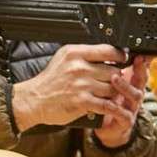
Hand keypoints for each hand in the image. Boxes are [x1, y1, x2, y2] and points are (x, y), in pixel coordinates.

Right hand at [11, 44, 135, 131]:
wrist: (34, 99)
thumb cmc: (49, 81)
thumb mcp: (63, 58)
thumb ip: (84, 55)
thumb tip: (108, 53)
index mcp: (75, 53)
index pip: (108, 50)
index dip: (119, 56)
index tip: (122, 60)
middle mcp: (79, 67)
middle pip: (113, 70)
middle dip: (115, 78)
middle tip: (110, 82)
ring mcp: (81, 84)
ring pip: (112, 88)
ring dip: (112, 93)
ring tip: (106, 94)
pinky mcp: (82, 101)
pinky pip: (106, 103)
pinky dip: (110, 106)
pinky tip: (107, 106)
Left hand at [93, 55, 150, 147]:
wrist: (110, 129)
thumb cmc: (111, 103)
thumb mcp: (114, 85)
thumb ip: (115, 70)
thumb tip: (115, 51)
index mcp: (132, 84)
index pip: (140, 69)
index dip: (142, 62)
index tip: (140, 53)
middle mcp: (134, 95)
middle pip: (142, 80)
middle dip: (139, 70)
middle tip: (132, 60)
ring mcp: (132, 108)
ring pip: (134, 96)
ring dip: (125, 86)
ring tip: (114, 78)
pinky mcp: (125, 121)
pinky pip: (124, 115)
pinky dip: (116, 109)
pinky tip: (109, 103)